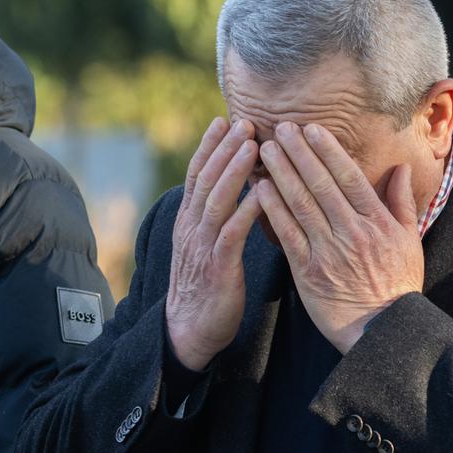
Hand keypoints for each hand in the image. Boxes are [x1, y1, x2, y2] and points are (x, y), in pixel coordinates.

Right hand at [166, 117, 262, 370]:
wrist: (188, 331)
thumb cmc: (203, 289)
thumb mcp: (202, 248)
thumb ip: (212, 220)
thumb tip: (227, 193)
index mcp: (188, 223)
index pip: (197, 176)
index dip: (208, 147)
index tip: (223, 121)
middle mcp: (191, 229)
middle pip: (206, 180)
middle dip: (223, 149)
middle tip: (243, 122)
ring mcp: (202, 246)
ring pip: (217, 200)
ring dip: (235, 171)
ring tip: (252, 145)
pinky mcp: (217, 266)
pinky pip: (232, 232)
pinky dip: (247, 210)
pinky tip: (264, 192)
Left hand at [254, 121, 423, 351]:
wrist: (382, 329)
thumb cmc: (397, 284)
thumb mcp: (410, 241)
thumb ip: (401, 202)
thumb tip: (398, 168)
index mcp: (377, 221)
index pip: (349, 177)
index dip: (327, 151)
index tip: (310, 129)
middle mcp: (352, 232)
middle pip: (321, 184)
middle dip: (298, 153)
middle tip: (279, 128)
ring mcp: (328, 251)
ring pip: (301, 204)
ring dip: (281, 174)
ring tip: (264, 150)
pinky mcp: (308, 271)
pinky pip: (287, 235)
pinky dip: (273, 210)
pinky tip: (259, 189)